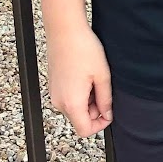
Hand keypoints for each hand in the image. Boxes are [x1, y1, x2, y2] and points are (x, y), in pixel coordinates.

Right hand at [47, 22, 113, 137]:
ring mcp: (54, 93)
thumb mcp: (102, 76)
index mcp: (72, 103)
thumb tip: (107, 113)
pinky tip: (85, 76)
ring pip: (75, 108)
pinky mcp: (53, 85)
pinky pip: (68, 98)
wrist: (64, 30)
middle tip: (103, 89)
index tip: (109, 111)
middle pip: (80, 120)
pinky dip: (79, 93)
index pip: (85, 131)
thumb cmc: (83, 49)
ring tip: (94, 79)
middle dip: (95, 110)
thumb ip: (106, 99)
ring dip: (88, 100)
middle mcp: (59, 101)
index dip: (100, 125)